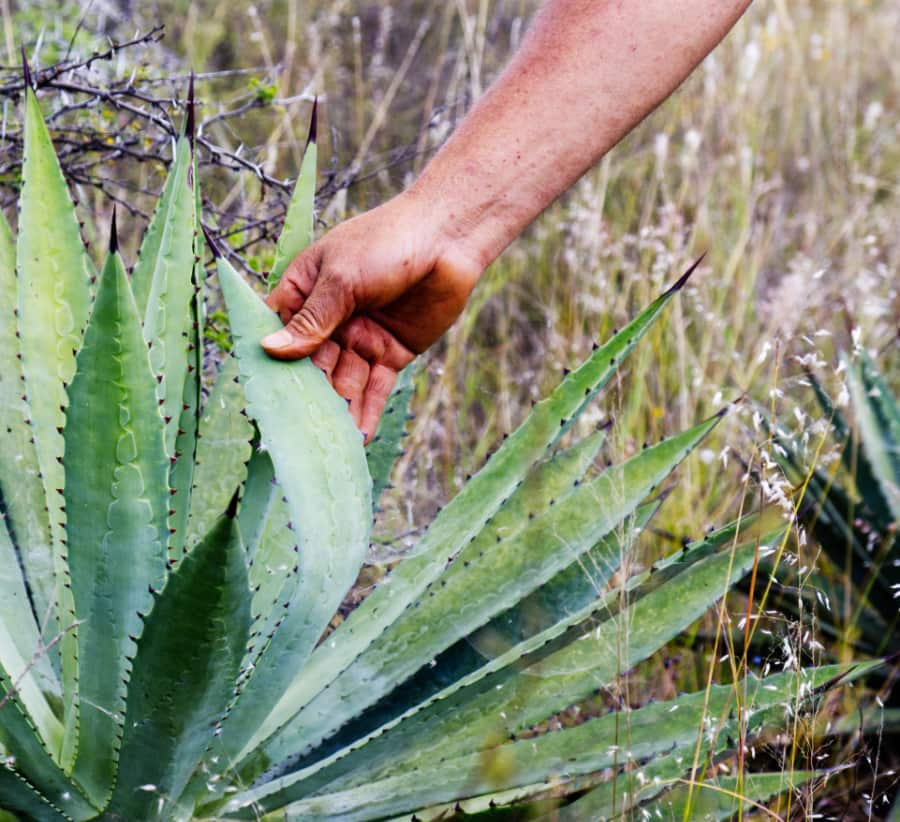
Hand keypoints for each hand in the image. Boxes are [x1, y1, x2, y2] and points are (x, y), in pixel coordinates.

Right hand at [262, 191, 481, 439]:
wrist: (449, 239)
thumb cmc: (387, 242)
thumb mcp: (341, 280)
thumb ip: (311, 321)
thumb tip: (269, 350)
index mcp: (306, 292)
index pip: (279, 333)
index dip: (270, 364)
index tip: (262, 397)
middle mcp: (330, 320)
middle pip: (311, 366)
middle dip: (306, 397)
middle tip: (295, 433)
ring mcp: (360, 338)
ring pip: (343, 382)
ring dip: (336, 412)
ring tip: (326, 444)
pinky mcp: (391, 353)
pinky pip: (375, 388)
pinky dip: (367, 411)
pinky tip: (357, 438)